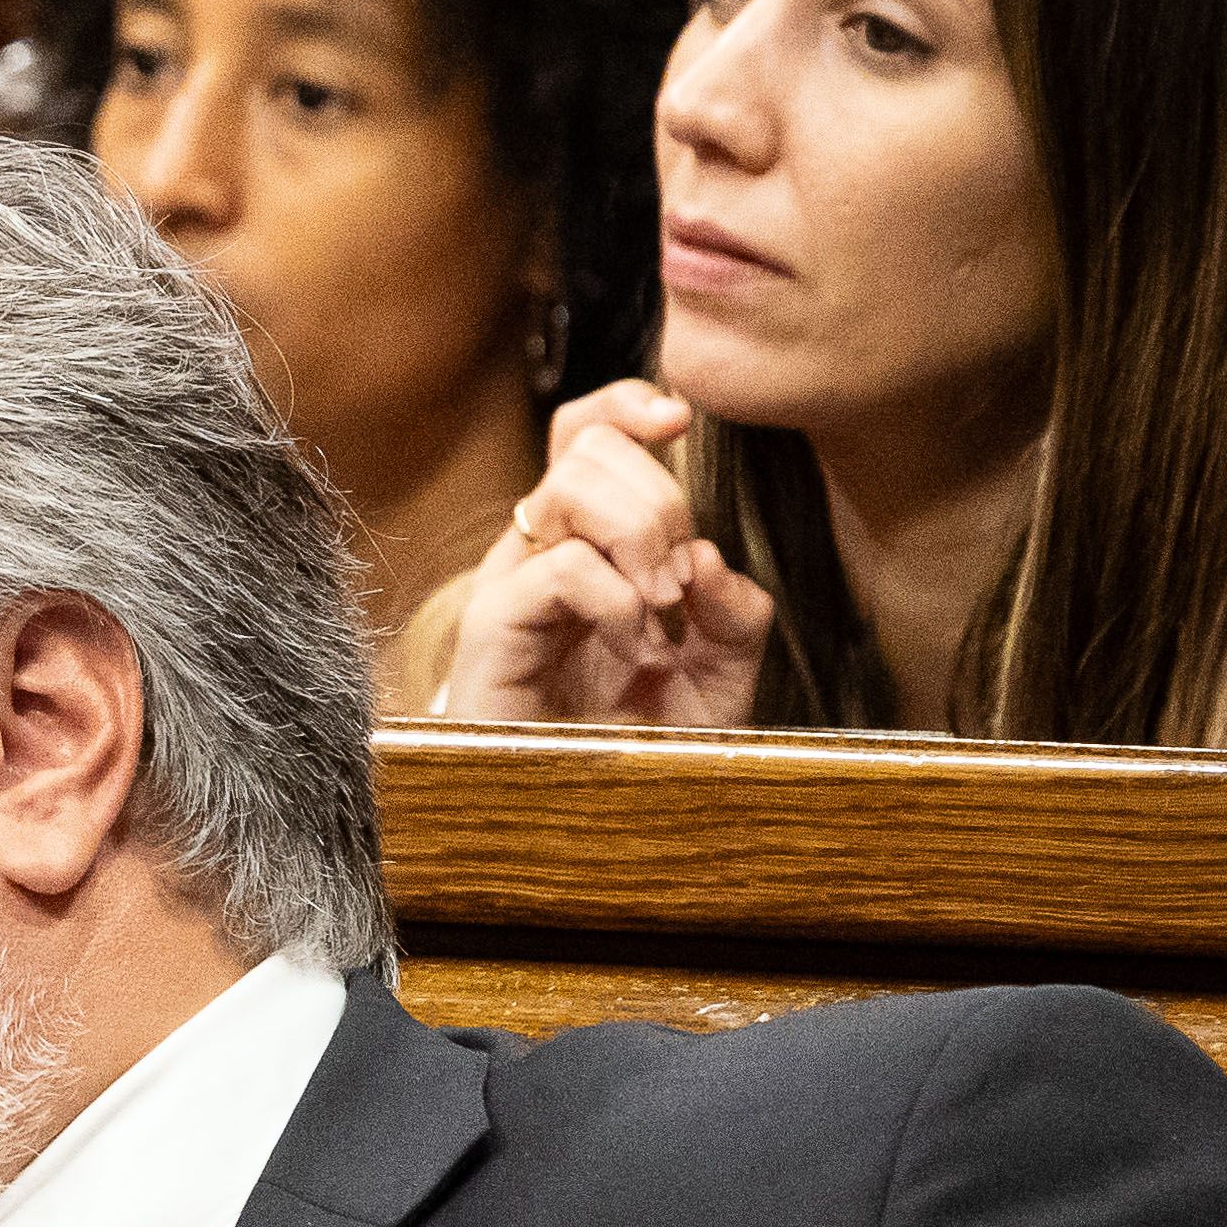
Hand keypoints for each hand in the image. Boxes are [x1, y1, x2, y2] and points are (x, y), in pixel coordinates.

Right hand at [432, 381, 772, 727]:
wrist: (583, 820)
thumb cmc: (640, 745)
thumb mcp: (723, 676)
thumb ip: (735, 613)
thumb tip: (709, 557)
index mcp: (587, 542)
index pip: (586, 432)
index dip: (626, 405)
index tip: (680, 421)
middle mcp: (540, 550)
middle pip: (586, 447)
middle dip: (661, 498)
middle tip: (681, 580)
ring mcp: (511, 585)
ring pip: (569, 489)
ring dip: (639, 538)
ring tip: (661, 609)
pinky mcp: (491, 627)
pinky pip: (560, 568)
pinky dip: (617, 600)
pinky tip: (636, 645)